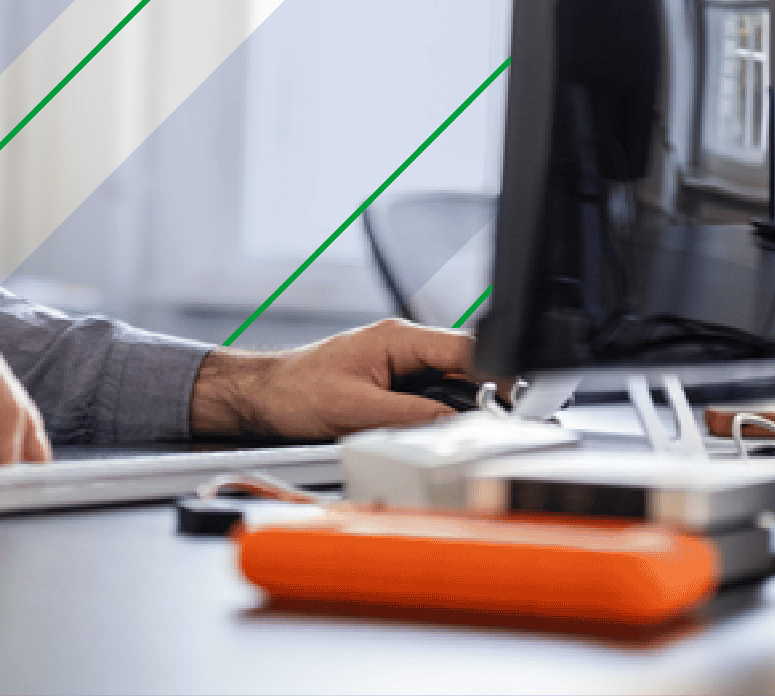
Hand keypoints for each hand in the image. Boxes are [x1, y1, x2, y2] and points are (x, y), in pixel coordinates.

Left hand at [188, 319, 482, 440]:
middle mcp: (403, 345)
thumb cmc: (295, 394)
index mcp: (398, 339)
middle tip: (485, 430)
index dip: (496, 375)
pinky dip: (433, 415)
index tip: (513, 403)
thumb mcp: (357, 411)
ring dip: (453, 409)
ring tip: (452, 435)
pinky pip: (426, 396)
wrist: (261, 398)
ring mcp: (397, 362)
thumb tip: (454, 425)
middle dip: (477, 398)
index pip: (465, 349)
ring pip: (447, 384)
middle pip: (463, 368)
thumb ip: (410, 416)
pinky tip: (427, 432)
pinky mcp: (390, 382)